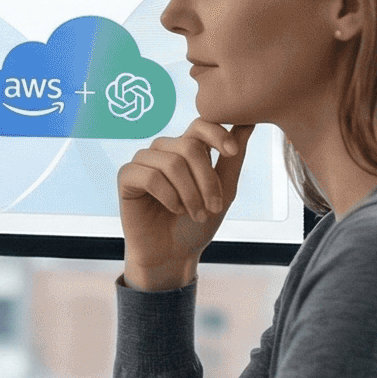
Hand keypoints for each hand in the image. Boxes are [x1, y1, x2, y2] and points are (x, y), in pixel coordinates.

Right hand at [117, 120, 253, 290]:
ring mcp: (143, 161)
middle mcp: (163, 150)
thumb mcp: (223, 191)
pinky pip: (150, 176)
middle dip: (207, 180)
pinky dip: (169, 196)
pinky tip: (174, 209)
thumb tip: (250, 123)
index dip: (217, 133)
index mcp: (186, 149)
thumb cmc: (197, 223)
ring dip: (190, 193)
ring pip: (172, 163)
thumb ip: (233, 159)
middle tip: (214, 208)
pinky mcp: (126, 177)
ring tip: (195, 213)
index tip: (231, 152)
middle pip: (189, 146)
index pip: (200, 125)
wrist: (173, 254)